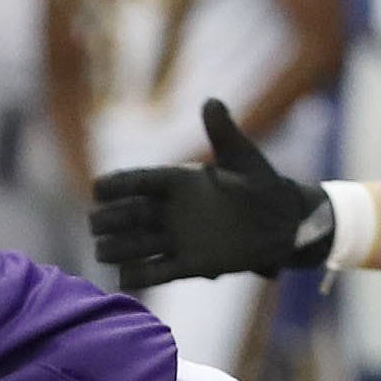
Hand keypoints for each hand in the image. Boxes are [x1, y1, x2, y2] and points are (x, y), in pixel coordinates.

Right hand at [88, 100, 336, 289]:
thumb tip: (211, 102)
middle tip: (96, 223)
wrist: (284, 223)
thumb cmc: (263, 185)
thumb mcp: (243, 159)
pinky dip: (140, 277)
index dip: (117, 185)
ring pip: (137, 245)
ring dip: (118, 249)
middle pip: (129, 215)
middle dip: (110, 219)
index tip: (98, 189)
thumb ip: (224, 134)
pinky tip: (123, 278)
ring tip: (101, 252)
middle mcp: (171, 211)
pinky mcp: (189, 264)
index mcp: (178, 182)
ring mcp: (177, 238)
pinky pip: (158, 272)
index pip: (139, 182)